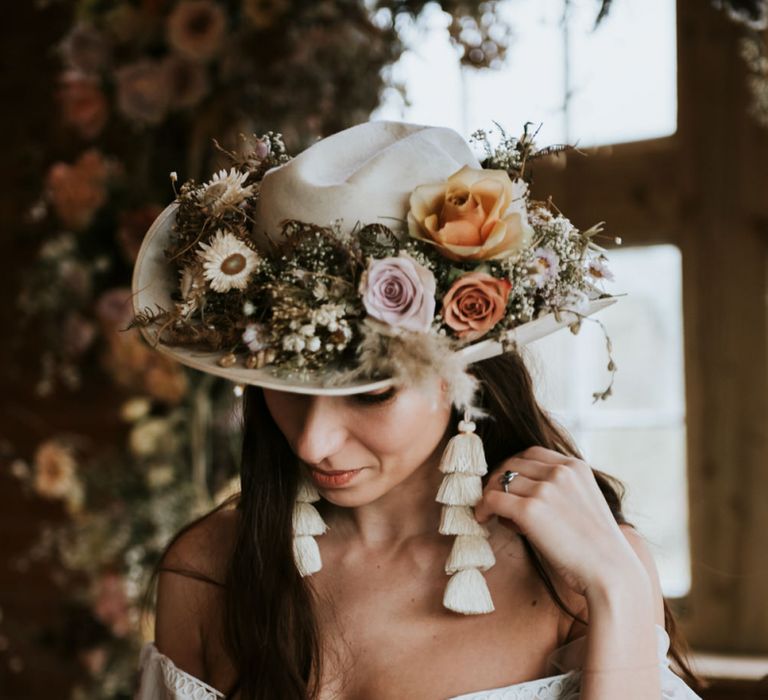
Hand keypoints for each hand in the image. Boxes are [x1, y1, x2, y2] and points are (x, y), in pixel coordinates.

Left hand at [474, 446, 645, 598]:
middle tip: (493, 499)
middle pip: (513, 463)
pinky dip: (482, 507)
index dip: (514, 467)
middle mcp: (561, 472)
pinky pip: (492, 499)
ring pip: (500, 481)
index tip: (508, 484)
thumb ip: (558, 491)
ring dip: (491, 495)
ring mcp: (546, 489)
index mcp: (576, 467)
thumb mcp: (583, 504)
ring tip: (490, 513)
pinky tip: (482, 519)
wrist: (611, 573)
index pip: (532, 453)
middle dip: (499, 480)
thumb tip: (517, 494)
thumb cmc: (596, 548)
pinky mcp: (530, 510)